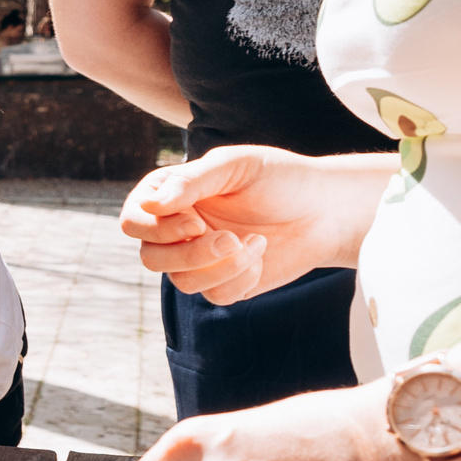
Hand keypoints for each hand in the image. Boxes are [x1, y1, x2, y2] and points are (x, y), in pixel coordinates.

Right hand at [119, 146, 383, 303]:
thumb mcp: (235, 165)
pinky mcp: (226, 282)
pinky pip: (215, 295)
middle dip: (189, 254)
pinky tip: (261, 253)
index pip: (134, 220)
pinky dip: (240, 278)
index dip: (157, 228)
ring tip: (253, 243)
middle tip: (229, 239)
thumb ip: (190, 181)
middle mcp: (177, 229)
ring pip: (181, 281)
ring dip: (219, 267)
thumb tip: (150, 204)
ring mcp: (200, 259)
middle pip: (150, 257)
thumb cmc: (280, 178)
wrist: (327, 208)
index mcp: (170, 196)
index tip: (196, 222)